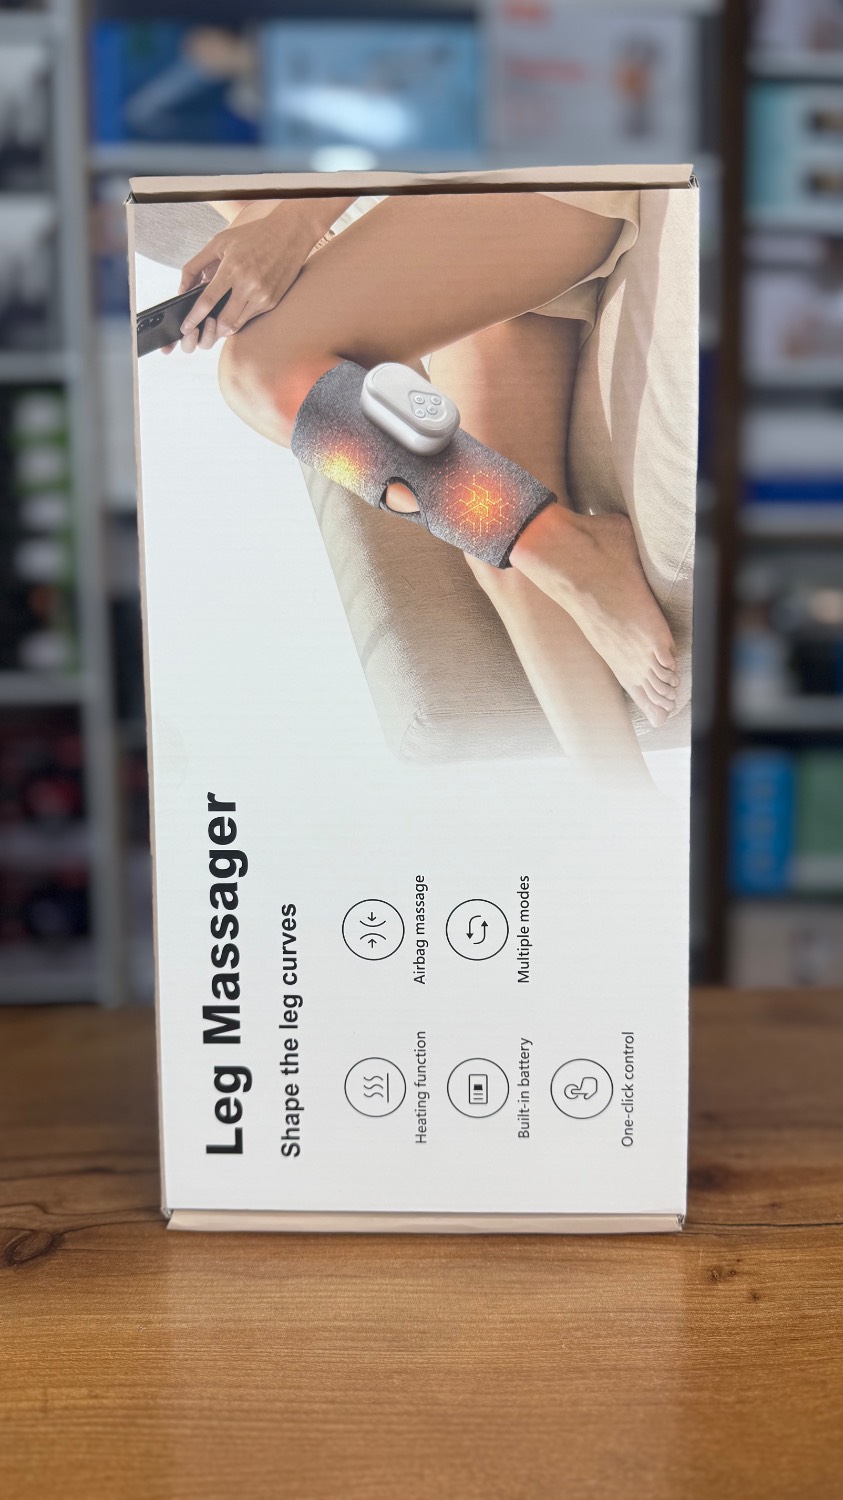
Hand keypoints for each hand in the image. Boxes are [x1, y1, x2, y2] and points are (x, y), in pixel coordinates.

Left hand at [162, 202, 314, 354]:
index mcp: (233, 268)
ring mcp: (263, 296)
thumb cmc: (251, 236)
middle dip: (209, 330)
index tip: (184, 327)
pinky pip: (249, 318)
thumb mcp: (219, 242)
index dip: (194, 317)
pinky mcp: (272, 302)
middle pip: (223, 321)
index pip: (208, 300)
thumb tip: (182, 288)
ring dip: (223, 327)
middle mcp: (249, 285)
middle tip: (200, 329)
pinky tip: (232, 311)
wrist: (289, 235)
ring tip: (214, 322)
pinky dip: (237, 318)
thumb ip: (196, 265)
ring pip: (237, 325)